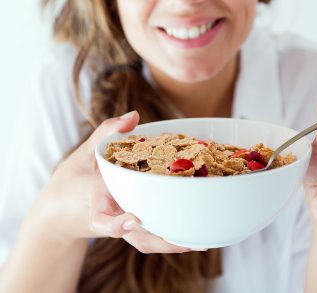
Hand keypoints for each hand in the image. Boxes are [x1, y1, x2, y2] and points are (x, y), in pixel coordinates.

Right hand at [31, 111, 189, 253]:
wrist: (58, 213)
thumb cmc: (70, 182)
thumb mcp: (83, 153)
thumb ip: (107, 132)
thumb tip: (135, 115)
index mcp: (95, 202)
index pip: (101, 220)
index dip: (116, 224)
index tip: (133, 220)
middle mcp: (110, 219)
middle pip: (137, 238)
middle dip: (163, 241)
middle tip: (190, 242)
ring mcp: (120, 228)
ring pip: (146, 242)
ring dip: (171, 244)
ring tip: (200, 243)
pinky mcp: (127, 230)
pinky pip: (148, 236)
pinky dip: (168, 236)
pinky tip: (191, 234)